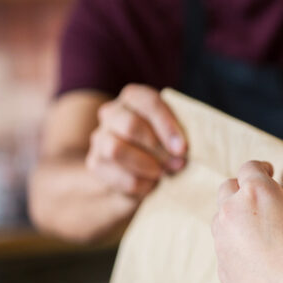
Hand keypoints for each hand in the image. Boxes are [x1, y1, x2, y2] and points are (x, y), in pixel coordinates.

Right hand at [86, 84, 186, 198]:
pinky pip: (116, 175)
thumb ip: (179, 135)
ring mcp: (100, 138)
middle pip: (131, 126)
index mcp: (134, 98)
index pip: (148, 102)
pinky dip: (139, 184)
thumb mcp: (173, 135)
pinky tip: (151, 185)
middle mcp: (113, 113)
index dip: (167, 125)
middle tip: (178, 164)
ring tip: (162, 174)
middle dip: (158, 148)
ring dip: (146, 165)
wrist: (133, 174)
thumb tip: (186, 150)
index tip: (183, 148)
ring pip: (115, 149)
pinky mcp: (95, 164)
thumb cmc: (163, 148)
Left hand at [212, 161, 282, 282]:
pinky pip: (227, 248)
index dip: (262, 168)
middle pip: (228, 188)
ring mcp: (222, 241)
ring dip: (238, 218)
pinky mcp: (221, 268)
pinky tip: (261, 260)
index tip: (270, 173)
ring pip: (223, 219)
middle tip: (263, 199)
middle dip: (244, 189)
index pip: (251, 168)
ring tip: (262, 232)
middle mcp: (232, 212)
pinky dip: (239, 247)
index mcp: (258, 193)